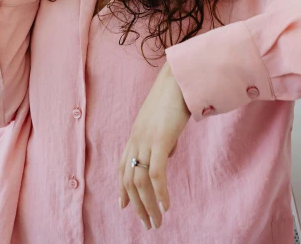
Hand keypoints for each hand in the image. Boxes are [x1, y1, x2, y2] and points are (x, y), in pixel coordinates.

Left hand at [118, 60, 190, 230]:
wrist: (179, 78)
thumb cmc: (175, 97)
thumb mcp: (165, 121)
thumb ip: (162, 138)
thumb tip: (167, 154)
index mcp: (136, 134)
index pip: (122, 166)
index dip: (122, 188)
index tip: (124, 206)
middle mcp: (136, 139)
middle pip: (128, 179)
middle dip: (136, 205)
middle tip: (147, 223)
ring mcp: (146, 140)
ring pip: (140, 181)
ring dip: (147, 205)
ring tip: (156, 221)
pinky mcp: (159, 140)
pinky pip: (156, 174)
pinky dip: (159, 193)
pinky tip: (166, 206)